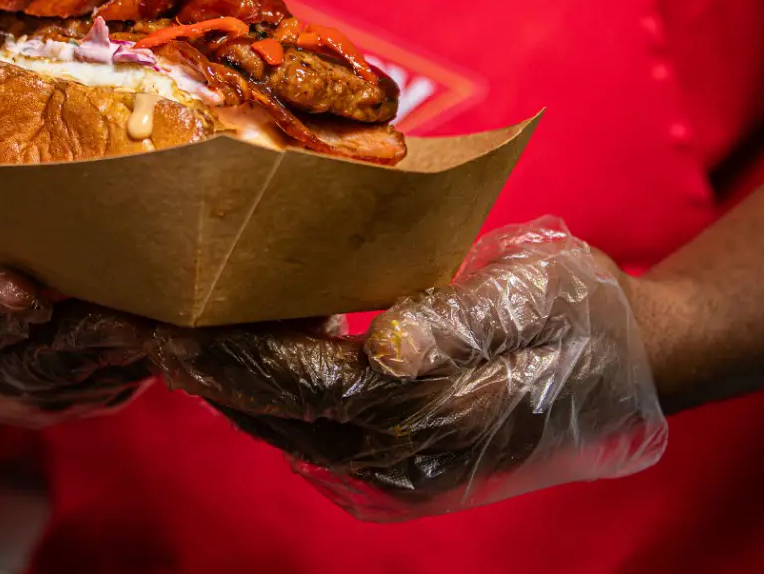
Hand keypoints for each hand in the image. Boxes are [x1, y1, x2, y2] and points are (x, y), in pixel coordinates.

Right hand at [0, 207, 153, 429]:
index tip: (12, 285)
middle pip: (40, 361)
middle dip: (79, 339)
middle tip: (122, 313)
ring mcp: (42, 383)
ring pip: (92, 375)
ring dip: (130, 354)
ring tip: (169, 320)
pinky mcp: (84, 382)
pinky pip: (122, 377)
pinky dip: (154, 360)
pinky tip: (187, 330)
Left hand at [148, 219, 666, 519]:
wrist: (629, 356)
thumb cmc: (581, 312)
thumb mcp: (534, 299)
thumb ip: (460, 324)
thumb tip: (389, 349)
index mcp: (438, 415)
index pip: (312, 385)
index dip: (239, 353)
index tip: (171, 318)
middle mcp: (408, 454)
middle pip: (281, 412)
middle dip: (207, 369)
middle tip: (134, 318)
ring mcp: (400, 464)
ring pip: (284, 423)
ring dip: (222, 381)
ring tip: (160, 329)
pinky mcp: (394, 456)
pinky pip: (308, 424)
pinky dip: (259, 389)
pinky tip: (225, 347)